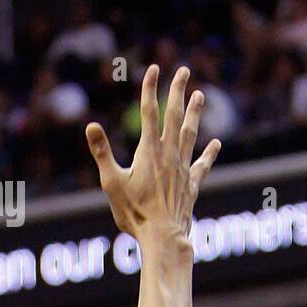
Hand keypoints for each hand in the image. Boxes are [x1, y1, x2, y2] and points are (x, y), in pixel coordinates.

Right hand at [86, 65, 220, 249]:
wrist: (163, 236)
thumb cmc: (134, 212)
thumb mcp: (111, 182)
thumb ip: (102, 152)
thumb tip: (91, 125)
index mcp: (149, 151)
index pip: (149, 112)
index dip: (151, 89)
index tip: (154, 69)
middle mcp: (168, 155)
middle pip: (174, 116)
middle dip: (178, 92)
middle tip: (184, 71)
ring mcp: (182, 169)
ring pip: (190, 134)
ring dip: (195, 113)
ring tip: (200, 95)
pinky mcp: (190, 185)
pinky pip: (202, 165)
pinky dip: (208, 154)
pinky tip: (216, 144)